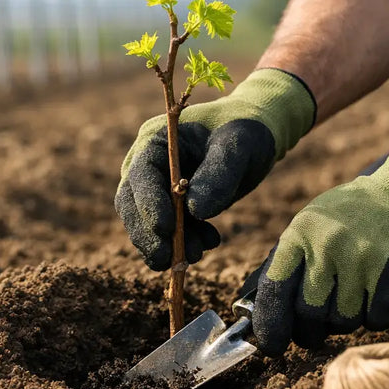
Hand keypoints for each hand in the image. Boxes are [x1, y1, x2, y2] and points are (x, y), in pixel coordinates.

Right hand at [115, 68, 315, 269]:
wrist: (256, 135)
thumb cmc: (246, 130)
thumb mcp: (237, 146)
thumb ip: (218, 174)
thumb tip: (196, 211)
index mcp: (155, 139)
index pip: (140, 175)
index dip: (148, 204)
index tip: (166, 229)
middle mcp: (146, 163)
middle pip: (132, 204)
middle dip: (149, 234)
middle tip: (172, 258)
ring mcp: (155, 186)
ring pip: (144, 223)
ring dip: (166, 245)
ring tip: (198, 253)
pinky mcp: (169, 206)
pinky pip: (164, 232)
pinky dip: (181, 244)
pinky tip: (209, 242)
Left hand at [242, 132, 388, 355]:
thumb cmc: (357, 213)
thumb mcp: (314, 223)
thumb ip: (291, 259)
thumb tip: (262, 307)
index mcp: (300, 234)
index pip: (274, 289)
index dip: (270, 323)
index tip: (271, 345)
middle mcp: (326, 247)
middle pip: (308, 314)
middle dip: (309, 332)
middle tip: (314, 333)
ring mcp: (360, 261)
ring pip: (343, 321)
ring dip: (347, 320)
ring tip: (355, 296)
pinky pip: (377, 320)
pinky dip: (378, 316)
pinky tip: (381, 294)